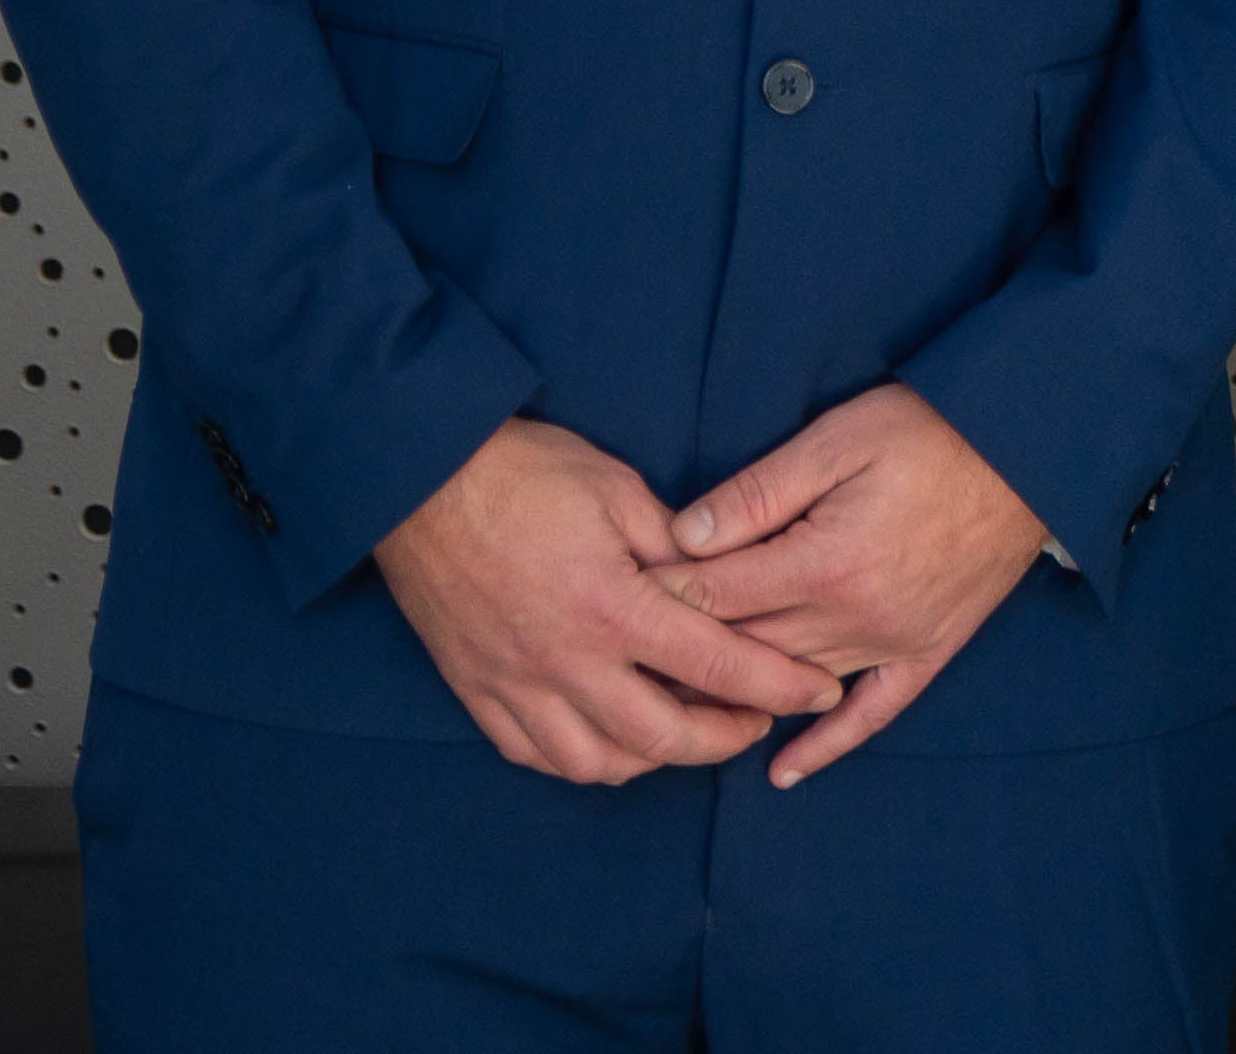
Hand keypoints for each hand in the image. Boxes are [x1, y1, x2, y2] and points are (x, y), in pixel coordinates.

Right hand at [372, 416, 845, 785]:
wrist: (418, 480)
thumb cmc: (521, 471)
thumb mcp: (616, 487)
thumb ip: (674, 544)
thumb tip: (720, 575)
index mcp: (614, 608)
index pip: (719, 667)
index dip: (779, 687)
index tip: (817, 690)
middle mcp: (568, 662)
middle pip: (666, 738)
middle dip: (725, 739)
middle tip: (755, 720)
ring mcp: (517, 685)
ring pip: (599, 764)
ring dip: (655, 759)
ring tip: (685, 731)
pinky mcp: (478, 691)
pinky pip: (537, 756)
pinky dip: (582, 759)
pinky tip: (608, 738)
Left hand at [661, 384, 1051, 790]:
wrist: (1029, 451)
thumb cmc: (930, 431)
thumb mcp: (837, 440)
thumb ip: (758, 492)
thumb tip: (685, 536)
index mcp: (825, 562)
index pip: (719, 594)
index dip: (663, 594)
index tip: (615, 596)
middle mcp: (856, 617)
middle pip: (748, 646)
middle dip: (685, 650)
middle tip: (625, 658)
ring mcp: (894, 641)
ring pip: (795, 682)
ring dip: (738, 694)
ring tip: (676, 704)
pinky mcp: (928, 650)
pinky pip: (872, 713)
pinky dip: (827, 744)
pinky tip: (784, 769)